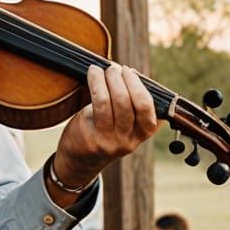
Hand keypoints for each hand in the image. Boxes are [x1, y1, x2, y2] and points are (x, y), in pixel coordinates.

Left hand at [51, 64, 160, 193]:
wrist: (79, 161)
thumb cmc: (101, 133)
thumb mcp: (123, 123)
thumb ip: (130, 104)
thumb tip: (129, 72)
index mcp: (142, 134)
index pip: (149, 108)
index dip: (140, 86)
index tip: (129, 71)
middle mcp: (129, 140)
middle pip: (132, 103)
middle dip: (123, 79)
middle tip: (114, 68)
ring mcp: (111, 141)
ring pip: (115, 103)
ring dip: (109, 80)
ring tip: (101, 69)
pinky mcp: (93, 139)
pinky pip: (98, 106)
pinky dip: (96, 85)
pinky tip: (92, 75)